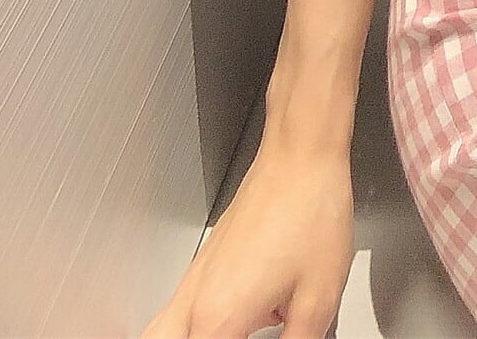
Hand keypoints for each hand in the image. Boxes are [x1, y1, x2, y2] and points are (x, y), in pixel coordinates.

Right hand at [138, 137, 354, 338]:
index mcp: (218, 319)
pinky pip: (174, 316)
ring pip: (159, 333)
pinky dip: (185, 331)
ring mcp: (193, 281)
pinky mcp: (203, 267)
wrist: (300, 156)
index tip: (268, 337)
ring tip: (226, 333)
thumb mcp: (318, 301)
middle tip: (238, 336)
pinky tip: (224, 327)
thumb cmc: (310, 213)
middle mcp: (194, 302)